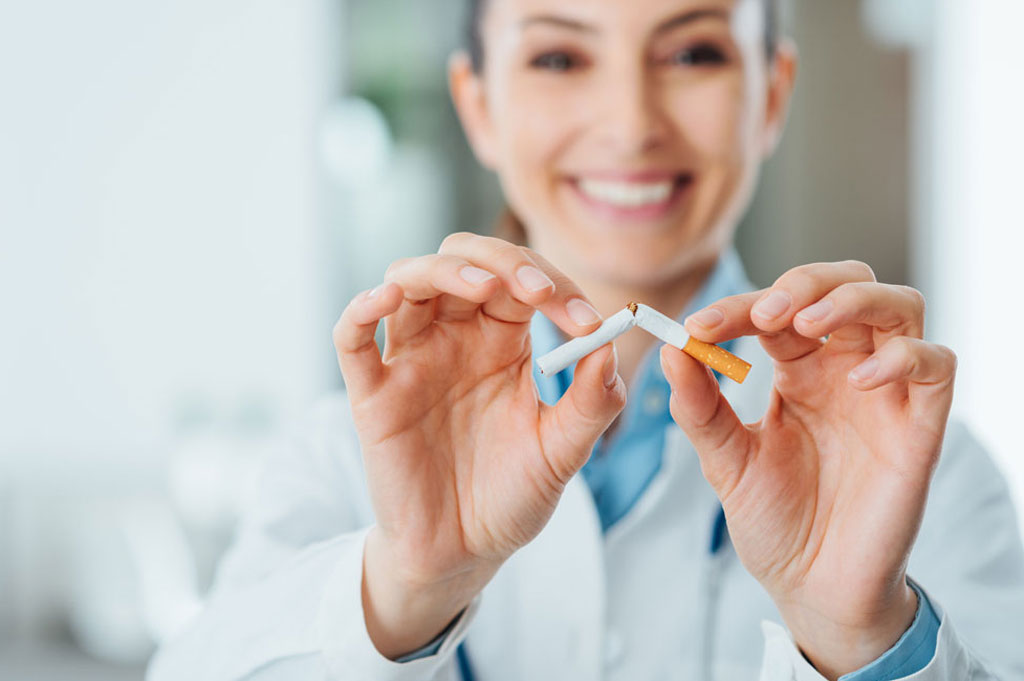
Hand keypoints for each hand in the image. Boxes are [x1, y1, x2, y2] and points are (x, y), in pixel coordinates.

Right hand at [333, 233, 625, 656]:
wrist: (465, 552)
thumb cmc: (512, 496)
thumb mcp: (562, 451)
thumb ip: (589, 402)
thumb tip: (609, 344)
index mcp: (502, 342)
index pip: (521, 282)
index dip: (555, 286)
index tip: (587, 321)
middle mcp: (455, 338)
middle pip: (463, 261)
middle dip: (504, 261)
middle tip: (540, 292)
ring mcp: (410, 360)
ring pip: (409, 280)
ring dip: (445, 270)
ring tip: (485, 286)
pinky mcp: (372, 394)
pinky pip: (352, 339)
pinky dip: (361, 309)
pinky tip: (386, 298)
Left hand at [661, 261, 955, 678]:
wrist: (811, 587)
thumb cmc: (774, 521)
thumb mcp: (726, 461)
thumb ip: (700, 407)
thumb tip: (671, 349)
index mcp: (797, 371)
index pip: (776, 310)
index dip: (736, 307)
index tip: (697, 327)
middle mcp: (844, 371)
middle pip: (848, 283)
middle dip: (805, 283)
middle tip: (763, 314)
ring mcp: (886, 394)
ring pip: (899, 306)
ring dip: (853, 300)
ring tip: (808, 324)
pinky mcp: (920, 427)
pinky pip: (936, 366)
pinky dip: (903, 357)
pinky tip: (861, 378)